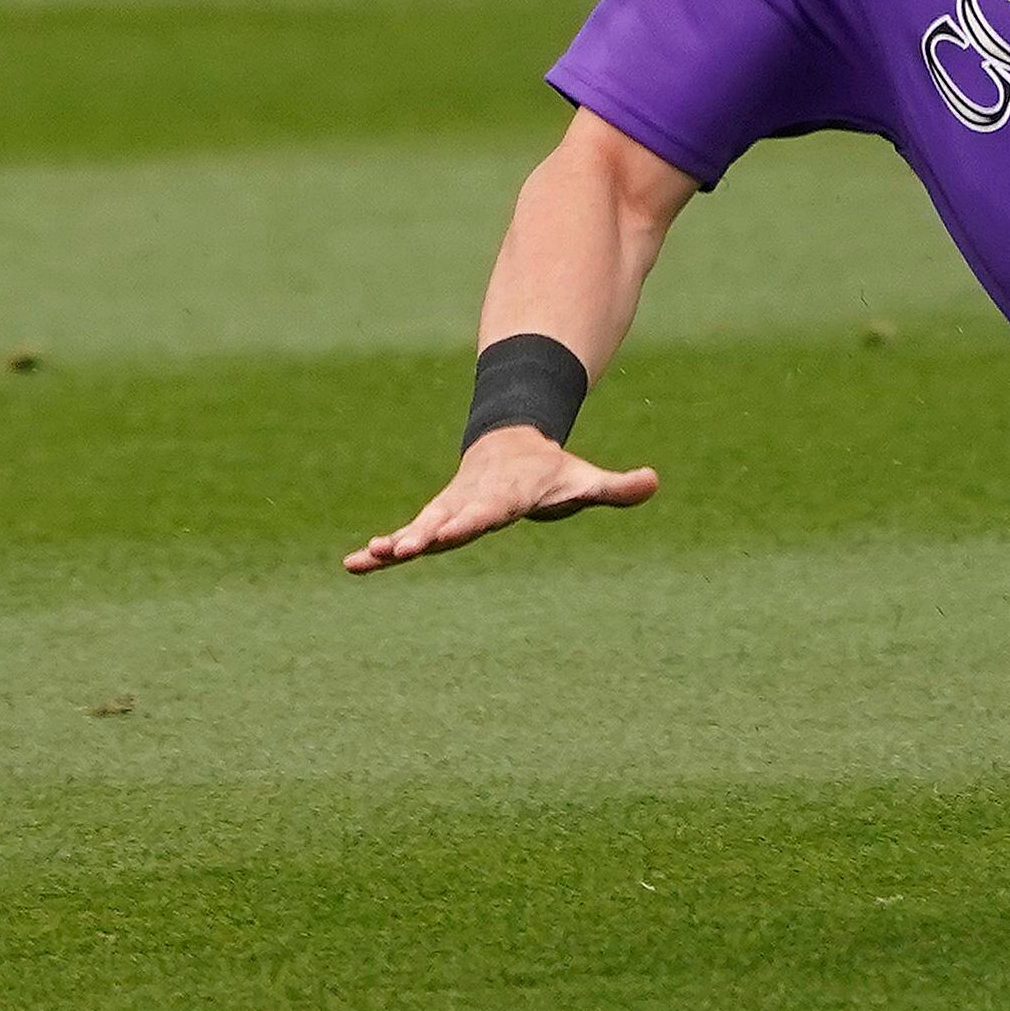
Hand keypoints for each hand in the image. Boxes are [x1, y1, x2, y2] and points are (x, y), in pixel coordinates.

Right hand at [342, 427, 658, 573]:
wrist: (511, 445)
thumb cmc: (551, 473)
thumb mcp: (584, 480)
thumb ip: (615, 486)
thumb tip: (654, 482)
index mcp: (507, 494)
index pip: (489, 510)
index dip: (471, 519)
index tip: (451, 531)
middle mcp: (472, 501)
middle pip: (447, 520)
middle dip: (424, 535)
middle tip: (397, 549)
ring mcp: (450, 510)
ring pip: (420, 528)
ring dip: (394, 544)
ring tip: (365, 559)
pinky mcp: (436, 519)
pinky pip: (407, 535)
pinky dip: (382, 549)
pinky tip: (355, 565)